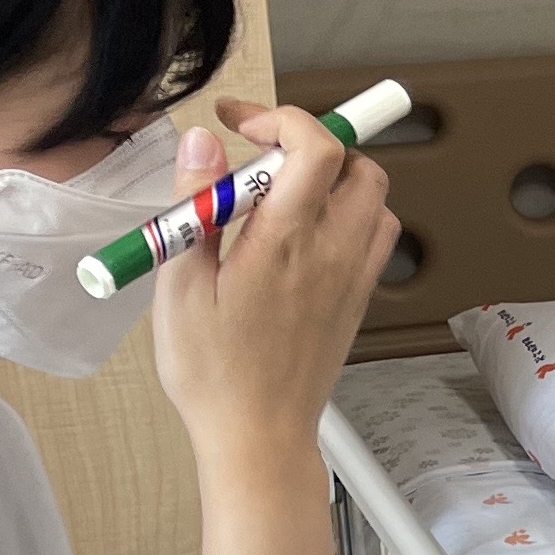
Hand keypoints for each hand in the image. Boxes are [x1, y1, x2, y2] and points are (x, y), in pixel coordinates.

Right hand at [150, 99, 397, 465]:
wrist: (259, 436)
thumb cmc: (213, 372)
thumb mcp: (179, 286)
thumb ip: (195, 206)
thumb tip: (203, 143)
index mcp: (287, 242)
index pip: (316, 148)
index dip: (281, 118)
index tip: (240, 123)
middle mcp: (333, 252)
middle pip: (356, 165)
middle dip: (310, 143)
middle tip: (257, 155)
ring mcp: (353, 275)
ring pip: (372, 199)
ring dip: (334, 180)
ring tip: (280, 195)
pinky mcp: (358, 298)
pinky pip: (374, 237)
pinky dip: (349, 216)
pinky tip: (304, 234)